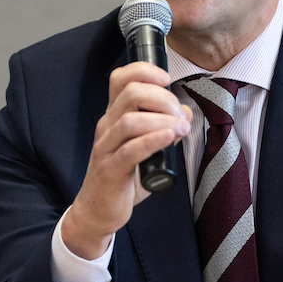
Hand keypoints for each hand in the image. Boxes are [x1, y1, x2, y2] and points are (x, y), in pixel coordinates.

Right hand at [62, 61, 191, 259]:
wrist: (98, 210)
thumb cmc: (122, 177)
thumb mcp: (143, 148)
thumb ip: (163, 128)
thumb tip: (184, 114)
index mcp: (114, 116)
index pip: (120, 78)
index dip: (144, 71)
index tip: (166, 79)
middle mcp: (107, 126)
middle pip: (131, 93)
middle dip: (162, 98)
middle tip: (180, 115)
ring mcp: (106, 147)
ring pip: (131, 120)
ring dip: (162, 120)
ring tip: (180, 130)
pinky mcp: (110, 169)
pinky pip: (131, 150)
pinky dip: (153, 140)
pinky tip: (169, 138)